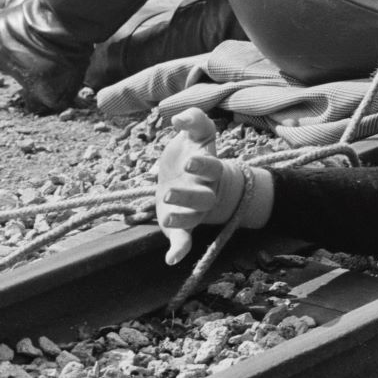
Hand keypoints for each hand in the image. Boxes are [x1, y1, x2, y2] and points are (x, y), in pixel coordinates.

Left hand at [155, 108, 241, 262]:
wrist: (195, 181)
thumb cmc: (193, 155)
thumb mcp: (196, 135)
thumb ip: (193, 120)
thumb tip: (178, 118)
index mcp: (209, 168)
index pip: (211, 166)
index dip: (202, 165)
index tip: (188, 161)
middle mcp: (205, 191)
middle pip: (203, 197)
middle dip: (187, 196)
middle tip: (168, 191)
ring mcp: (193, 210)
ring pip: (193, 217)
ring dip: (181, 219)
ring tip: (166, 216)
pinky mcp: (181, 225)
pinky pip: (184, 240)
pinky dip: (180, 250)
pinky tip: (172, 260)